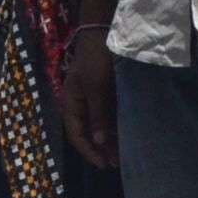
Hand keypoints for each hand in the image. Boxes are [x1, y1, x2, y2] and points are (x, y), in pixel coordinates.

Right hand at [63, 28, 118, 168]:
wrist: (103, 32)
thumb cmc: (95, 59)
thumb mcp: (95, 87)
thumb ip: (97, 115)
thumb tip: (99, 141)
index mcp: (71, 104)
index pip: (76, 135)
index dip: (89, 151)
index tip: (103, 164)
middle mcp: (81, 105)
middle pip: (88, 133)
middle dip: (100, 150)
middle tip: (115, 164)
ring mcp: (93, 100)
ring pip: (100, 127)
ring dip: (110, 141)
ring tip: (122, 155)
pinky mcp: (105, 94)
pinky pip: (109, 116)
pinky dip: (116, 128)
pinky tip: (125, 137)